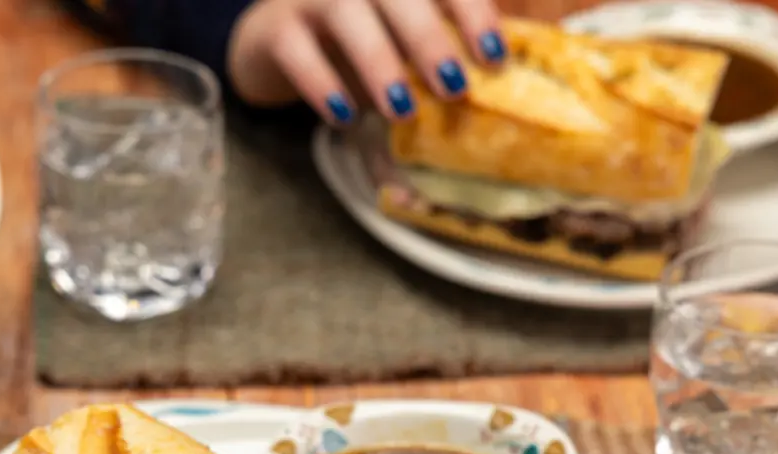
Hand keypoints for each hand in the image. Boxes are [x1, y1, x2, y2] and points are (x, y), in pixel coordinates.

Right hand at [226, 0, 504, 124]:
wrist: (276, 37)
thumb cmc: (361, 38)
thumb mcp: (402, 33)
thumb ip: (444, 48)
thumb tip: (503, 89)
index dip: (470, 11)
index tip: (495, 53)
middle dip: (428, 38)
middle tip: (454, 86)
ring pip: (347, 16)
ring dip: (378, 63)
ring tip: (402, 109)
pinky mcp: (274, 29)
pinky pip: (297, 53)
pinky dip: (322, 86)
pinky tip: (344, 118)